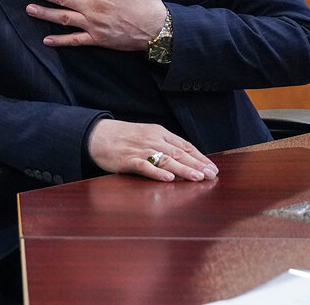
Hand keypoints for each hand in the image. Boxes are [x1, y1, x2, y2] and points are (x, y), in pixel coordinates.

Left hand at [23, 0, 166, 50]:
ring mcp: (93, 24)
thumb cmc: (147, 1)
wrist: (158, 29)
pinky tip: (46, 40)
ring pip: (64, 18)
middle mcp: (93, 6)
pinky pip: (75, 40)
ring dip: (45, 14)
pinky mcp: (97, 39)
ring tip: (29, 9)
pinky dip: (60, 41)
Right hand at [88, 119, 218, 181]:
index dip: (200, 157)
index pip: (184, 145)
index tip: (212, 168)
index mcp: (158, 132)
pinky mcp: (127, 159)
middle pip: (178, 153)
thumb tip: (186, 158)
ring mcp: (139, 149)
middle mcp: (152, 139)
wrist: (96, 134)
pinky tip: (168, 178)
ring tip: (197, 178)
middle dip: (197, 165)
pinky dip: (156, 172)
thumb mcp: (146, 134)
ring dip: (183, 169)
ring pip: (165, 159)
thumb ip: (164, 143)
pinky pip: (144, 166)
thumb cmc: (123, 137)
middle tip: (211, 175)